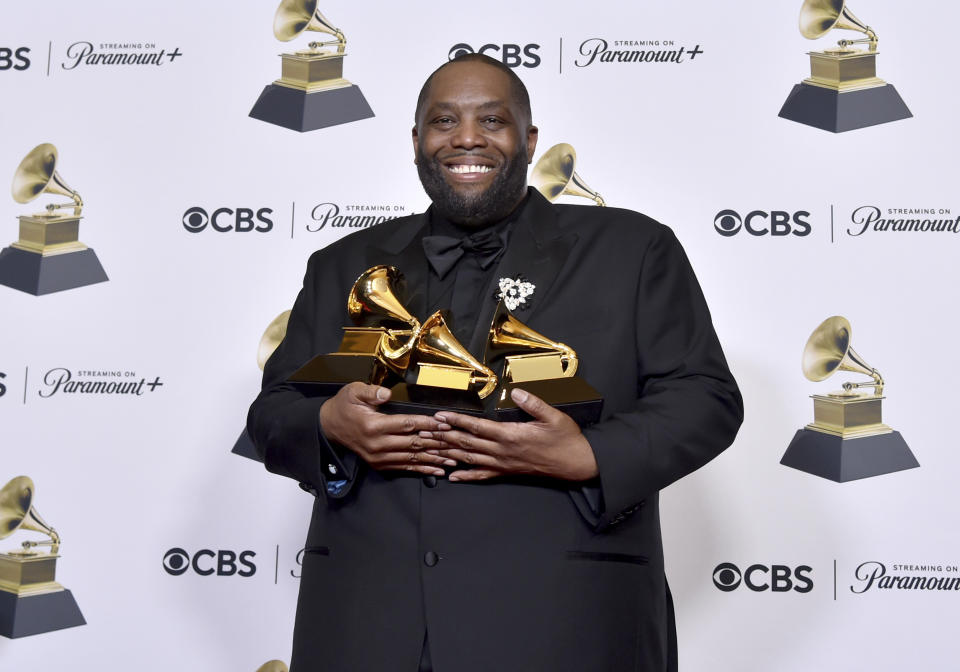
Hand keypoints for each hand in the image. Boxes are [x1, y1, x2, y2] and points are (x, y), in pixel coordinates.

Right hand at [319, 382, 454, 475]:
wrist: (329, 426)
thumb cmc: (344, 406)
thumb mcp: (353, 392)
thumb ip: (371, 392)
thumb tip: (386, 393)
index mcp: (373, 426)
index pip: (407, 424)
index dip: (427, 424)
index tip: (444, 423)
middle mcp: (377, 445)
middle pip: (413, 444)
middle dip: (437, 443)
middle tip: (456, 442)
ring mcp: (378, 457)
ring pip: (412, 458)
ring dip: (434, 459)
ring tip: (453, 459)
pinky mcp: (379, 464)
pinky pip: (405, 468)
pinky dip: (422, 469)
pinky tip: (437, 470)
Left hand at [424, 388, 598, 482]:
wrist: (576, 463)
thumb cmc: (565, 438)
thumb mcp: (553, 416)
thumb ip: (533, 403)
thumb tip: (517, 391)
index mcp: (511, 435)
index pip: (477, 427)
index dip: (456, 421)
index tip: (439, 416)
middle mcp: (502, 451)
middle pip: (466, 443)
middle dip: (443, 437)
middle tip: (423, 433)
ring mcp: (503, 464)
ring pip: (470, 459)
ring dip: (448, 454)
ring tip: (430, 450)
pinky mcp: (507, 472)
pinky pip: (483, 475)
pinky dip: (466, 476)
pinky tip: (452, 477)